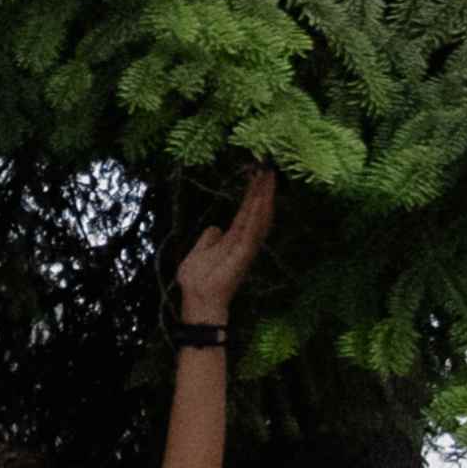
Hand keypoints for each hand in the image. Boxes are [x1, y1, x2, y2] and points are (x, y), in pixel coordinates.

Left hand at [175, 164, 276, 322]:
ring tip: (269, 176)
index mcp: (233, 240)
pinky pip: (253, 230)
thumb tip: (215, 227)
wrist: (197, 300)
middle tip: (268, 167)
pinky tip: (263, 199)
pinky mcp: (244, 253)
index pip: (245, 212)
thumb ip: (207, 239)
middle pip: (256, 211)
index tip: (256, 175)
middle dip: (262, 190)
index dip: (251, 194)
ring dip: (264, 197)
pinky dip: (258, 214)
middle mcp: (244, 241)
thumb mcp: (198, 252)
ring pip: (258, 217)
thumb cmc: (197, 280)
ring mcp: (245, 247)